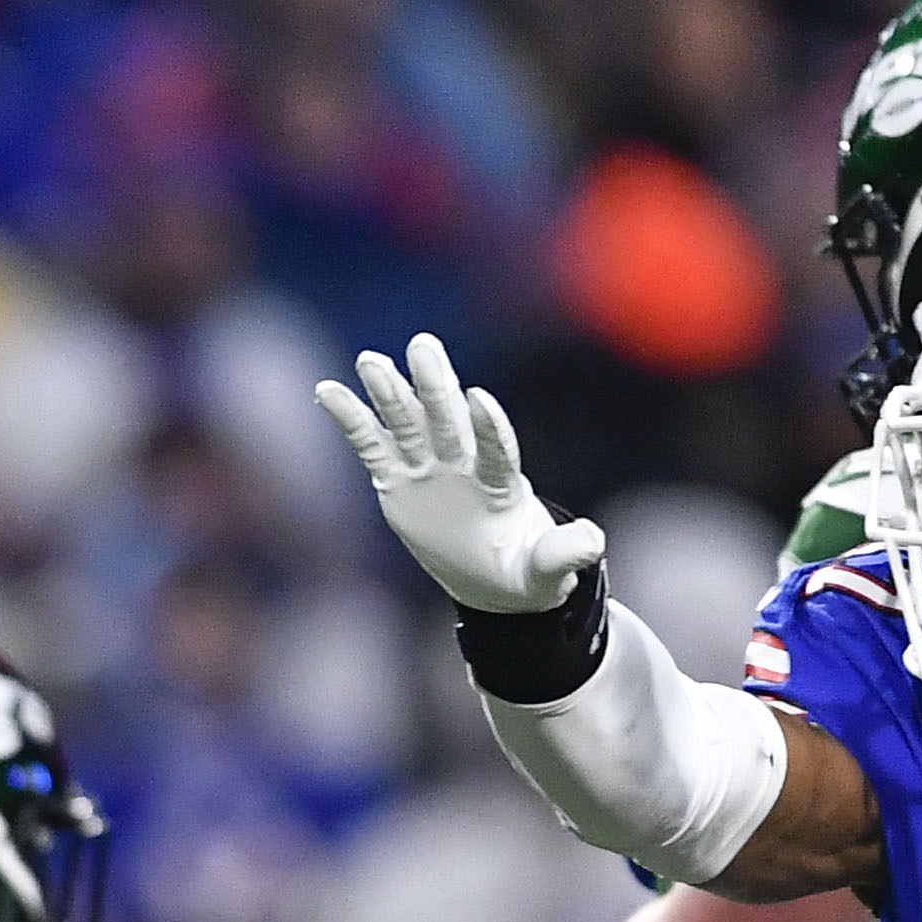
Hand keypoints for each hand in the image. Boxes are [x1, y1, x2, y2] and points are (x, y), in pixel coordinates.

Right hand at [314, 337, 606, 615]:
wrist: (495, 574)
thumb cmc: (526, 569)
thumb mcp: (548, 569)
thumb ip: (566, 553)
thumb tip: (594, 542)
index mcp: (501, 484)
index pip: (495, 451)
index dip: (489, 428)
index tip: (478, 398)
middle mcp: (464, 465)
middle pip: (448, 421)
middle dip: (435, 387)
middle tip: (423, 347)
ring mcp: (429, 469)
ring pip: (408, 425)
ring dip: (390, 393)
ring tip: (371, 359)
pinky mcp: (399, 480)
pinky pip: (371, 446)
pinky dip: (350, 419)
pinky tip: (326, 391)